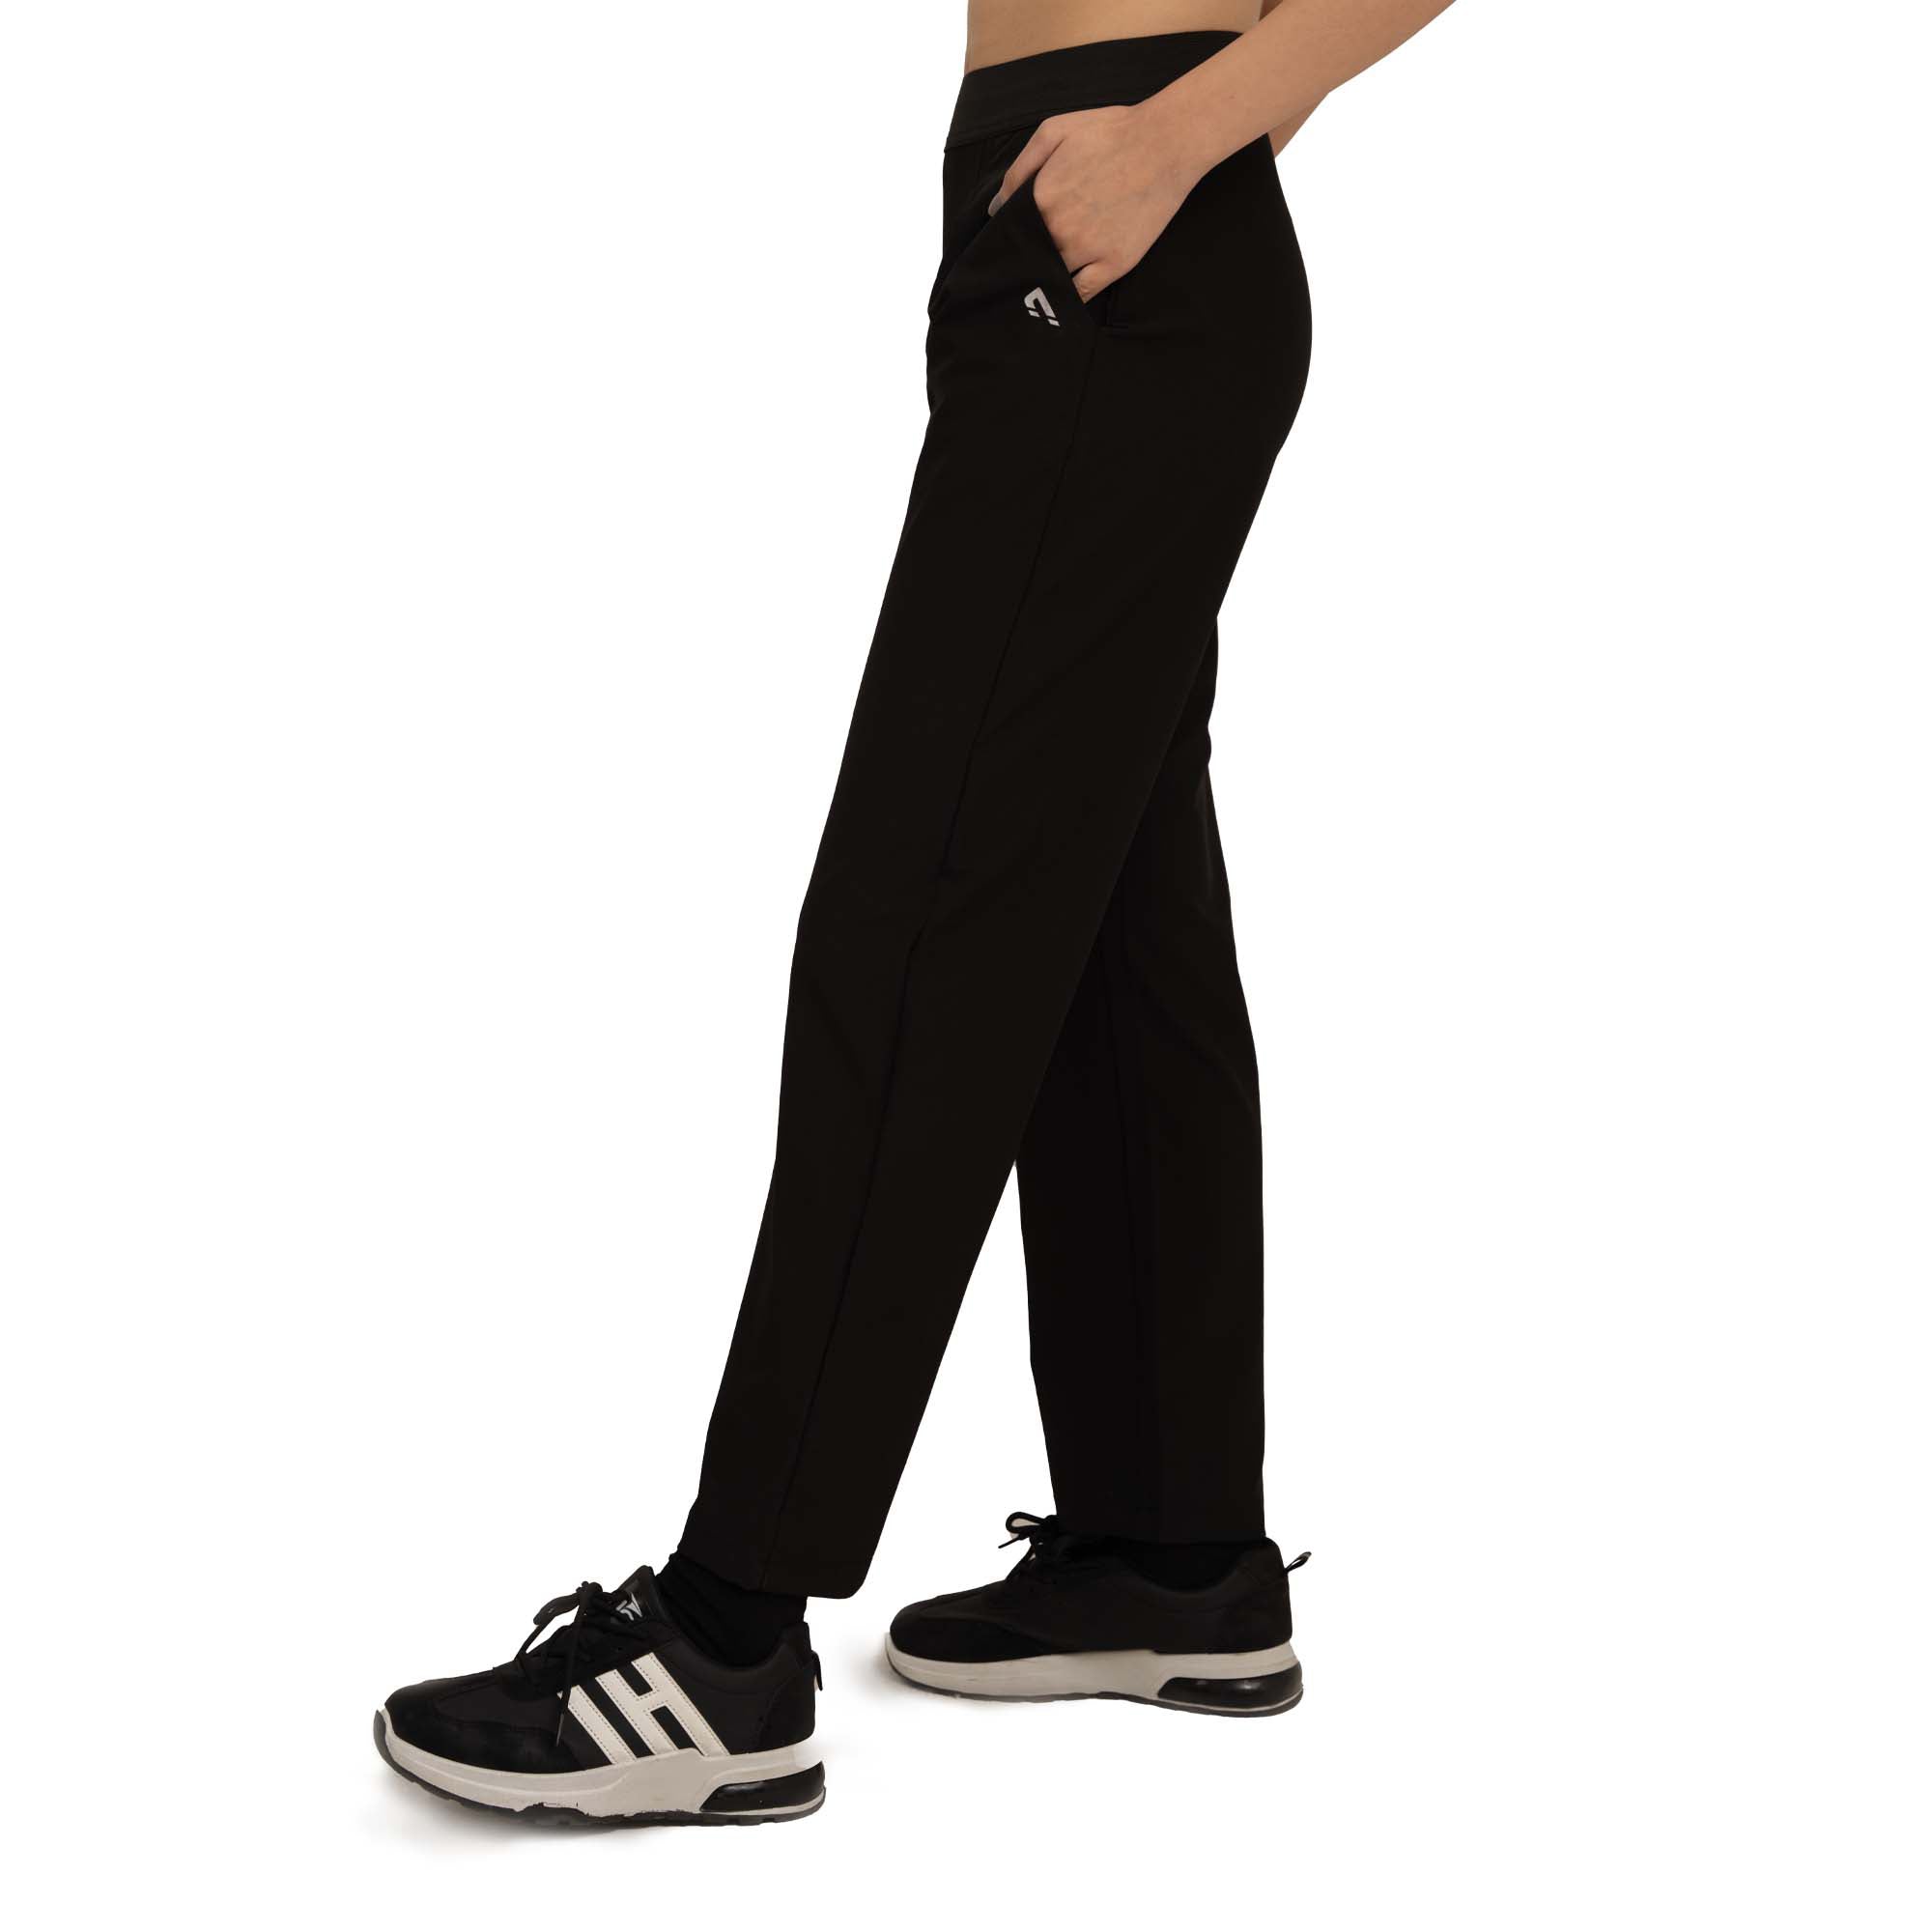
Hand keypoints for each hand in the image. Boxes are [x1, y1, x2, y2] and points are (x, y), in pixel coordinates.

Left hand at [989, 105, 1203, 303]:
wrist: (1165, 143)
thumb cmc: (1111, 131)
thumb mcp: (1054, 131)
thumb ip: (1019, 170)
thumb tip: (996, 208)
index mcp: (1040, 198)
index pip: (1008, 231)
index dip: (1005, 237)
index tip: (1006, 241)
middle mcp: (1059, 229)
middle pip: (1027, 258)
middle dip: (1021, 260)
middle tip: (1020, 262)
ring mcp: (1087, 250)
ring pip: (1050, 278)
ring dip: (1042, 279)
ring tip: (1040, 278)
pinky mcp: (1113, 264)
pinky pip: (1081, 294)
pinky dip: (1068, 297)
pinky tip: (1062, 294)